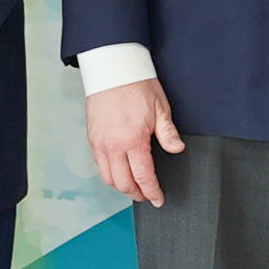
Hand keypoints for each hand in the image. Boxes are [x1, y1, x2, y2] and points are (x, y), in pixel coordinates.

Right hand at [89, 77, 183, 208]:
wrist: (112, 69)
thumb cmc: (137, 84)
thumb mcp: (160, 108)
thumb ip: (168, 133)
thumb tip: (177, 149)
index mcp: (133, 140)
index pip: (143, 177)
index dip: (152, 192)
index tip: (158, 199)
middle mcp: (113, 145)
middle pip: (123, 183)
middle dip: (136, 194)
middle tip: (147, 196)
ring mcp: (99, 143)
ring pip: (107, 178)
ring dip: (121, 187)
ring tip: (133, 188)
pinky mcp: (91, 138)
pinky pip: (99, 165)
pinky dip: (109, 174)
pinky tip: (119, 172)